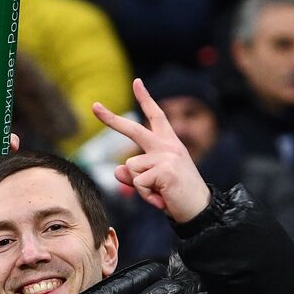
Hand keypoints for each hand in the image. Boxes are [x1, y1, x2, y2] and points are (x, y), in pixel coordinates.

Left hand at [92, 78, 209, 222]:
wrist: (199, 211)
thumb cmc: (175, 195)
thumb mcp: (152, 182)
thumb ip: (133, 175)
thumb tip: (116, 170)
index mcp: (168, 144)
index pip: (156, 116)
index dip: (146, 98)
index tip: (137, 82)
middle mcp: (168, 146)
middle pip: (134, 129)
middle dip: (111, 119)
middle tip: (94, 106)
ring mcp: (167, 157)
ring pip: (130, 167)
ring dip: (140, 186)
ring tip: (159, 193)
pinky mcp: (165, 170)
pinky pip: (137, 182)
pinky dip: (145, 195)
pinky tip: (162, 198)